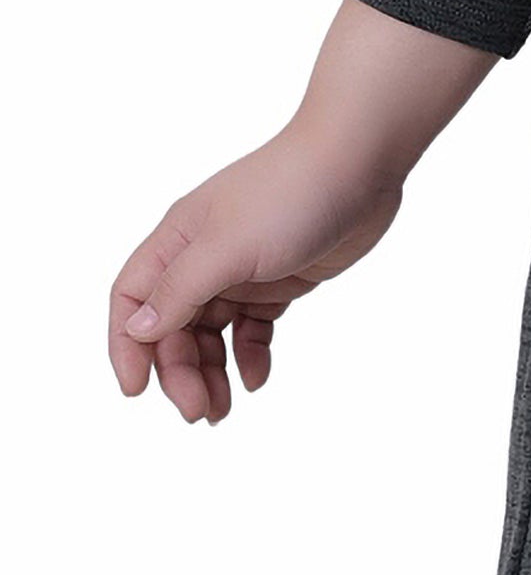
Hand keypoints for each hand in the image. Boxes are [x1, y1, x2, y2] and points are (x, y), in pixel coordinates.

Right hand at [108, 126, 404, 423]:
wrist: (360, 162)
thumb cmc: (290, 193)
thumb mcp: (227, 247)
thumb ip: (181, 290)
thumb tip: (138, 329)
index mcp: (178, 241)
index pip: (132, 300)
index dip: (126, 345)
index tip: (135, 391)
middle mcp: (204, 256)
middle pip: (173, 327)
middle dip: (178, 372)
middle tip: (198, 412)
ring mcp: (243, 269)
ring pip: (211, 333)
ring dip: (210, 372)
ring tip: (220, 412)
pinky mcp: (281, 280)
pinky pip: (253, 328)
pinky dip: (250, 355)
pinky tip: (256, 379)